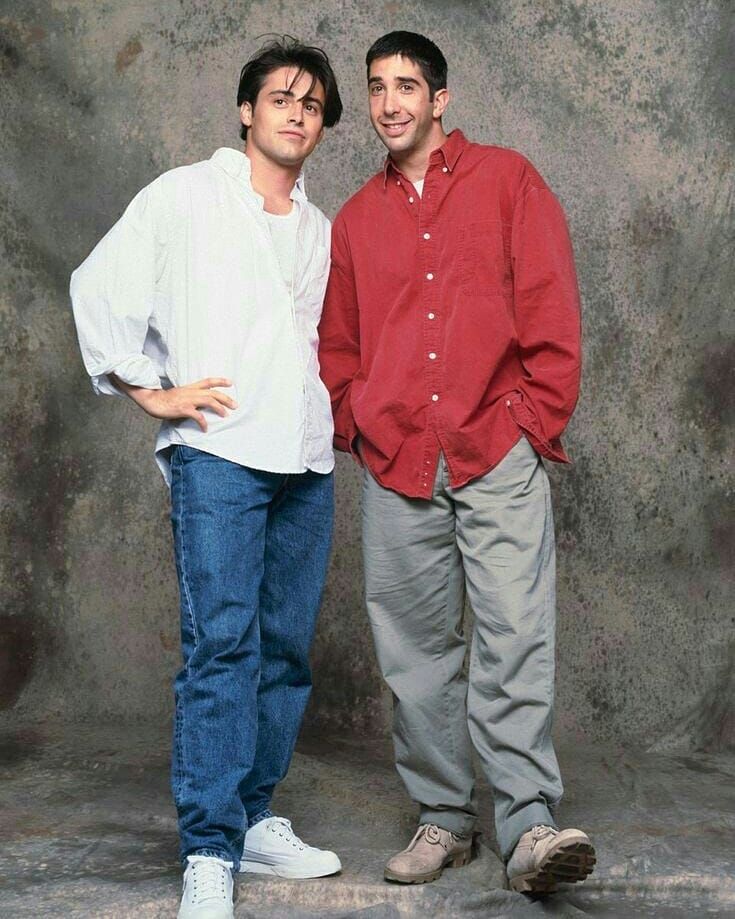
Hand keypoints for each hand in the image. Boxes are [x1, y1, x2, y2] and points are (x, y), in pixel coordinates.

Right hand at [116, 376, 236, 431]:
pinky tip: (205, 428)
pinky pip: (197, 416)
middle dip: (226, 398)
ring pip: (208, 401)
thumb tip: (199, 406)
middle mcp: (191, 392)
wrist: (150, 400)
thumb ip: (190, 398)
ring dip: (219, 408)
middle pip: (212, 392)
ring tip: (225, 415)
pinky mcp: (183, 408)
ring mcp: (187, 400)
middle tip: (235, 405)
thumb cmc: (163, 400)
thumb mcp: (179, 395)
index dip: (220, 381)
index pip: (208, 381)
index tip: (230, 382)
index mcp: (190, 387)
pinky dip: (203, 423)